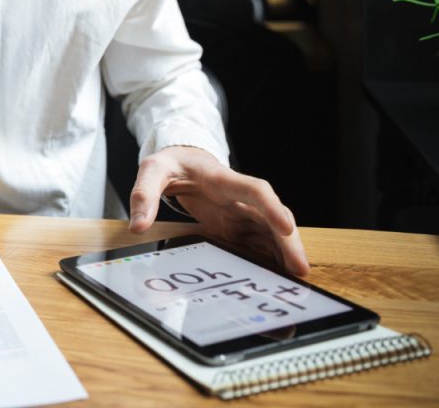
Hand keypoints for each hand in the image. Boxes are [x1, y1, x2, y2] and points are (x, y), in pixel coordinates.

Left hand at [128, 146, 309, 275]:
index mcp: (222, 179)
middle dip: (289, 241)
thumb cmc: (170, 162)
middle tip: (300, 268)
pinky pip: (259, 241)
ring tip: (296, 277)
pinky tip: (279, 275)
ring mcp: (241, 212)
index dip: (272, 208)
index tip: (286, 226)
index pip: (255, 190)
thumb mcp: (151, 170)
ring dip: (285, 252)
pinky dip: (271, 257)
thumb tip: (138, 226)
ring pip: (271, 231)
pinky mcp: (237, 225)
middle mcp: (239, 197)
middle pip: (272, 216)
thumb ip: (144, 195)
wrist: (181, 160)